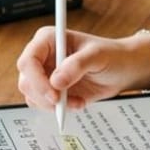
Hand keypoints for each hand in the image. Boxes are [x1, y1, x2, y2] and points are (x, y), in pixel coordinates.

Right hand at [16, 28, 149, 112]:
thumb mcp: (98, 56)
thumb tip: (56, 81)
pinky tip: (78, 102)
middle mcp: (43, 57)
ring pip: (32, 96)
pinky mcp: (52, 90)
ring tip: (77, 102)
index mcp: (49, 40)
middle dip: (43, 96)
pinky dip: (59, 109)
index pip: (28, 60)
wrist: (123, 69)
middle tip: (62, 103)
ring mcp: (46, 75)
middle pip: (26, 81)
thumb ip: (77, 65)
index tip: (53, 93)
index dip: (36, 79)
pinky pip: (44, 105)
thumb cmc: (112, 55)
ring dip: (53, 105)